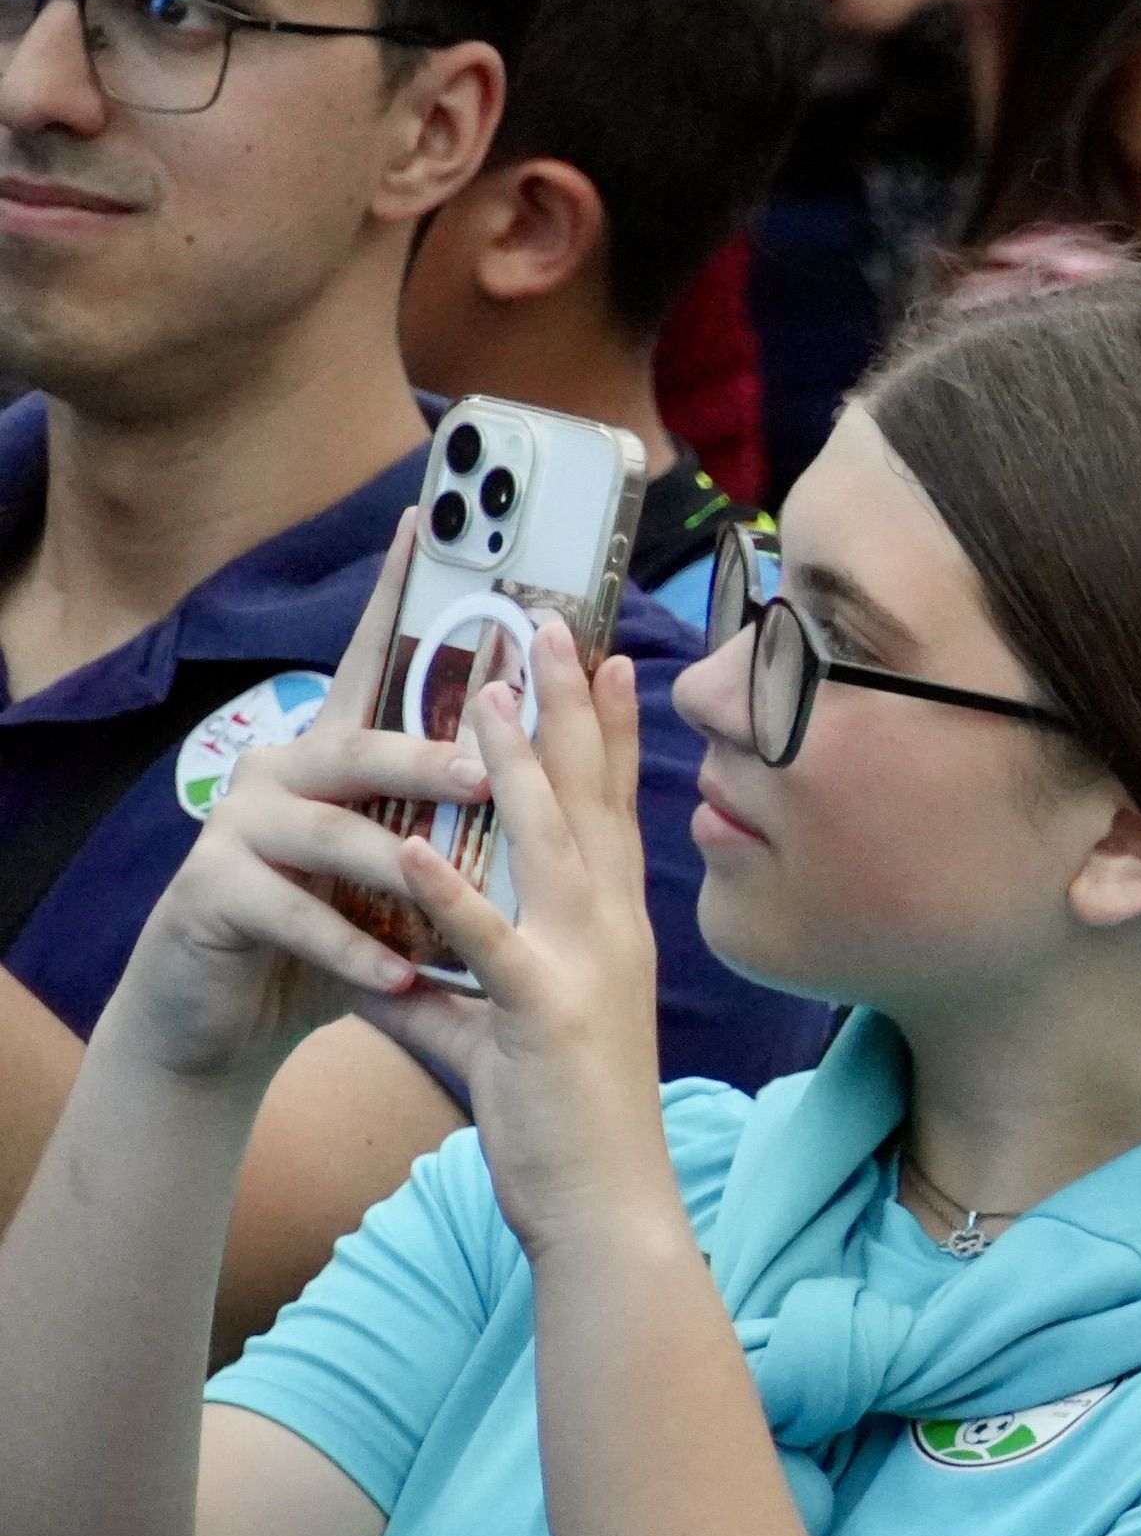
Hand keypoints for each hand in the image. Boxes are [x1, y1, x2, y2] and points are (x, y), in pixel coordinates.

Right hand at [98, 517, 477, 1089]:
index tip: (425, 523)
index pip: (374, 662)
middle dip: (427, 756)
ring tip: (445, 893)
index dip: (395, 595)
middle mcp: (284, 772)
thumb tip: (534, 750)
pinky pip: (291, 915)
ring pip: (326, 831)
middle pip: (360, 748)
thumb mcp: (397, 860)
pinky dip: (350, 948)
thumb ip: (443, 809)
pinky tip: (397, 975)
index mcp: (337, 754)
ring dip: (391, 865)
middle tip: (487, 768)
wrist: (226, 1013)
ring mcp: (239, 830)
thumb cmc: (332, 928)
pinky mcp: (212, 897)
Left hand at [353, 620, 678, 1257]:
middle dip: (573, 709)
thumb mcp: (493, 1038)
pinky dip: (452, 897)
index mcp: (608, 932)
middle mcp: (611, 934)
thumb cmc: (559, 1127)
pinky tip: (416, 852)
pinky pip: (492, 946)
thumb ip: (442, 991)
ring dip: (520, 766)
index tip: (599, 658)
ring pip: (552, 847)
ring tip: (489, 693)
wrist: (606, 1209)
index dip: (604, 731)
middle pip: (590, 800)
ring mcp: (585, 969)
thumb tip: (382, 965)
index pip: (607, 810)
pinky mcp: (545, 1016)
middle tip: (554, 625)